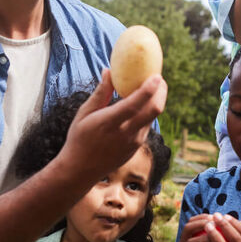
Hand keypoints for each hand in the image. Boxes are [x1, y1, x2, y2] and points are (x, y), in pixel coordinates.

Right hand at [59, 70, 167, 185]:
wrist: (81, 170)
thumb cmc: (79, 138)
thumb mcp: (84, 114)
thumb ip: (100, 93)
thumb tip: (108, 71)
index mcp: (110, 122)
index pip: (136, 103)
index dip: (149, 88)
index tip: (156, 75)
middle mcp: (126, 133)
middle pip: (154, 109)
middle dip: (161, 92)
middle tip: (159, 79)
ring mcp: (134, 142)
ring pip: (153, 117)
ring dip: (156, 101)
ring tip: (152, 88)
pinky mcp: (136, 147)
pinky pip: (146, 126)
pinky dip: (148, 113)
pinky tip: (142, 105)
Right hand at [176, 214, 216, 241]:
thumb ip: (215, 237)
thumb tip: (231, 224)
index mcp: (185, 238)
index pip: (191, 221)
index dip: (203, 217)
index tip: (216, 216)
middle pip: (188, 228)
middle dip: (202, 223)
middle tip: (217, 223)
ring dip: (205, 238)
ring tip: (220, 237)